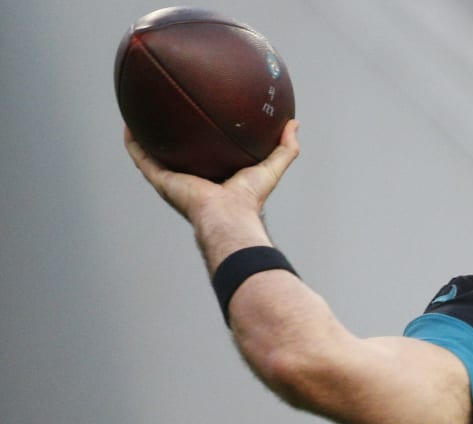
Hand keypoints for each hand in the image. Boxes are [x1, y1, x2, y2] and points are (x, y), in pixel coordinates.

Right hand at [124, 119, 299, 224]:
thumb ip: (286, 147)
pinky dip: (133, 142)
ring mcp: (173, 180)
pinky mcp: (160, 181)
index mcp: (213, 177)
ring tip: (138, 111)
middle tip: (166, 110)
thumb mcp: (272, 166)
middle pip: (176, 153)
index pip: (205, 155)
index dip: (201, 139)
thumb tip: (294, 123)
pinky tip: (128, 123)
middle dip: (170, 134)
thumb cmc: (250, 198)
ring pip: (152, 154)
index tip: (198, 119)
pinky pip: (141, 158)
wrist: (228, 215)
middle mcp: (190, 178)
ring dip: (144, 135)